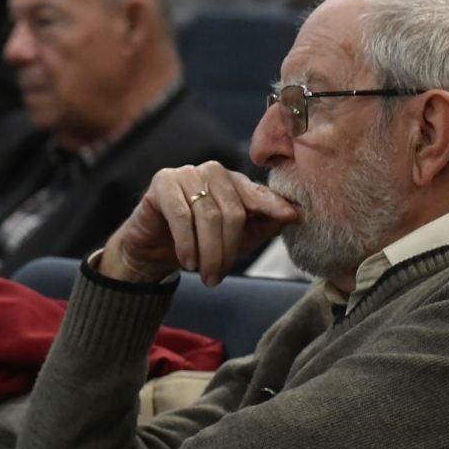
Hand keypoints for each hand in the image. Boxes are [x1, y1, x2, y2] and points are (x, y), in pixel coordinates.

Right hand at [102, 163, 301, 286]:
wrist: (153, 249)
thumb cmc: (201, 242)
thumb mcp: (238, 239)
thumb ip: (264, 225)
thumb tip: (295, 215)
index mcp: (237, 182)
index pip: (259, 193)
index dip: (274, 206)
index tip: (293, 217)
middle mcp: (215, 172)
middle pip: (233, 211)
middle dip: (228, 249)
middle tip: (220, 276)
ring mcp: (188, 173)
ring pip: (208, 215)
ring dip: (208, 252)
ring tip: (206, 276)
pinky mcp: (163, 182)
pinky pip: (181, 215)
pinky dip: (187, 243)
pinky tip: (188, 262)